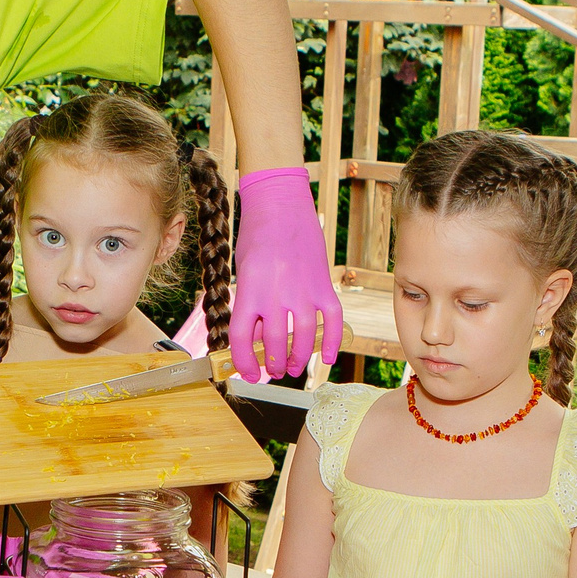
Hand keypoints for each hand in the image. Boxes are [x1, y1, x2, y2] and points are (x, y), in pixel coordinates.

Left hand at [231, 169, 341, 381]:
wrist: (280, 204)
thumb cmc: (257, 237)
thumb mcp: (245, 273)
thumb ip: (253, 305)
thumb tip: (258, 340)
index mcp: (250, 290)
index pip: (243, 339)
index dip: (243, 362)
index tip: (247, 373)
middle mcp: (276, 293)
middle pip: (275, 344)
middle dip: (273, 365)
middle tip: (273, 370)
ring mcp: (303, 290)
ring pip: (304, 338)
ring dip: (299, 359)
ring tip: (293, 367)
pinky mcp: (324, 284)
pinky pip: (333, 320)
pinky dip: (332, 342)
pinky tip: (327, 357)